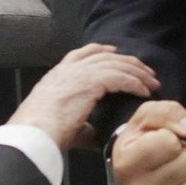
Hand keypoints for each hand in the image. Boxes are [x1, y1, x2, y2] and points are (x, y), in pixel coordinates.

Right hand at [9, 44, 157, 150]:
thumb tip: (97, 134)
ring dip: (137, 72)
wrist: (33, 133)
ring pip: (116, 64)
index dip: (103, 50)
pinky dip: (134, 83)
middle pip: (106, 55)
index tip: (117, 53)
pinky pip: (120, 77)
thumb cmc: (43, 133)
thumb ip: (82, 123)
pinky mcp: (90, 82)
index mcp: (59, 74)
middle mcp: (69, 69)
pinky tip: (144, 91)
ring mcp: (79, 73)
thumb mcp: (63, 122)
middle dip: (129, 61)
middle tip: (146, 71)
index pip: (83, 53)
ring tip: (152, 82)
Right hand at [111, 101, 185, 184]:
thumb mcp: (147, 116)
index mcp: (127, 162)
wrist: (131, 172)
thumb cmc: (140, 140)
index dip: (171, 136)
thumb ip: (169, 113)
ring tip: (176, 169)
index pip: (170, 142)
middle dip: (185, 153)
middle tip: (170, 156)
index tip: (159, 140)